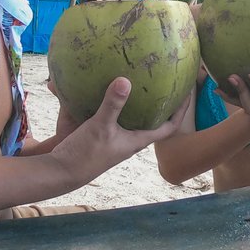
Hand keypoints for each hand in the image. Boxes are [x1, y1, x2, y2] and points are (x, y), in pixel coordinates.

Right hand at [49, 78, 190, 187]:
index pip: (168, 127)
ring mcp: (113, 136)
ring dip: (135, 100)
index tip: (188, 91)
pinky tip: (104, 84)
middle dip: (160, 101)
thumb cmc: (86, 154)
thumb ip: (113, 104)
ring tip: (140, 77)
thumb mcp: (100, 127)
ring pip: (131, 115)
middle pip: (152, 119)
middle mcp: (128, 138)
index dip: (180, 111)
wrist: (60, 171)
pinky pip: (110, 112)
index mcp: (136, 140)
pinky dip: (110, 100)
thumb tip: (125, 80)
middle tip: (166, 78)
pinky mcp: (98, 132)